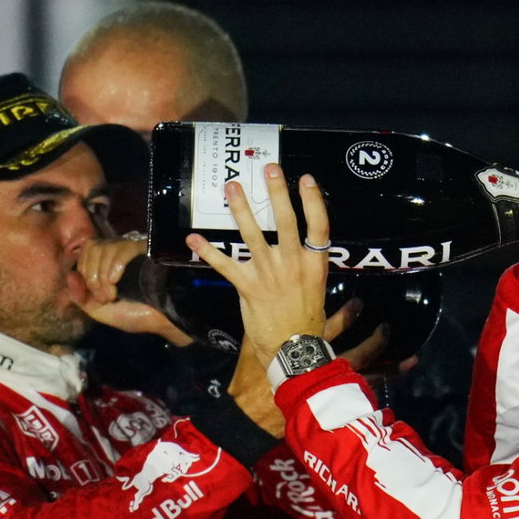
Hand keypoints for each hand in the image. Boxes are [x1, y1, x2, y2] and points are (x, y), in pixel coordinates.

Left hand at [75, 236, 192, 344]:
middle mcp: (120, 251)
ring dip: (102, 275)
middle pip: (91, 247)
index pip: (85, 251)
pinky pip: (122, 248)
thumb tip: (70, 275)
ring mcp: (134, 248)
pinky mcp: (148, 249)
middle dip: (92, 276)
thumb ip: (81, 297)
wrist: (166, 320)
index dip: (84, 272)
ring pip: (105, 247)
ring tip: (113, 294)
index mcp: (108, 262)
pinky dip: (114, 265)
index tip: (98, 296)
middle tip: (106, 297)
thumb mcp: (100, 312)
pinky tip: (118, 280)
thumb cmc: (136, 315)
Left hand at [187, 164, 330, 372]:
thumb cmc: (308, 324)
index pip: (318, 226)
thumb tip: (325, 272)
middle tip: (268, 169)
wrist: (293, 349)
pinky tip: (193, 238)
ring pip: (252, 235)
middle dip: (276, 192)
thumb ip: (315, 274)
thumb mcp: (320, 295)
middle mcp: (293, 263)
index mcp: (314, 264)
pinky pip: (225, 264)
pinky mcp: (248, 286)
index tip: (306, 179)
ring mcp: (269, 274)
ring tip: (232, 188)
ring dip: (241, 210)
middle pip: (285, 221)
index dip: (313, 201)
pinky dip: (208, 251)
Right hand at [228, 297, 382, 437]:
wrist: (250, 417)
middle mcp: (324, 370)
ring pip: (367, 378)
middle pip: (357, 354)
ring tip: (411, 360)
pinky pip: (362, 398)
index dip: (347, 315)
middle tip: (387, 328)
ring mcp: (331, 391)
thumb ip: (264, 323)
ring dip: (391, 369)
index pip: (331, 328)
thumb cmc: (249, 380)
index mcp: (306, 352)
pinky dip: (379, 392)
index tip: (359, 303)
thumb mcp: (252, 345)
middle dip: (375, 341)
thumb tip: (264, 299)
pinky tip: (394, 389)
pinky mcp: (333, 407)